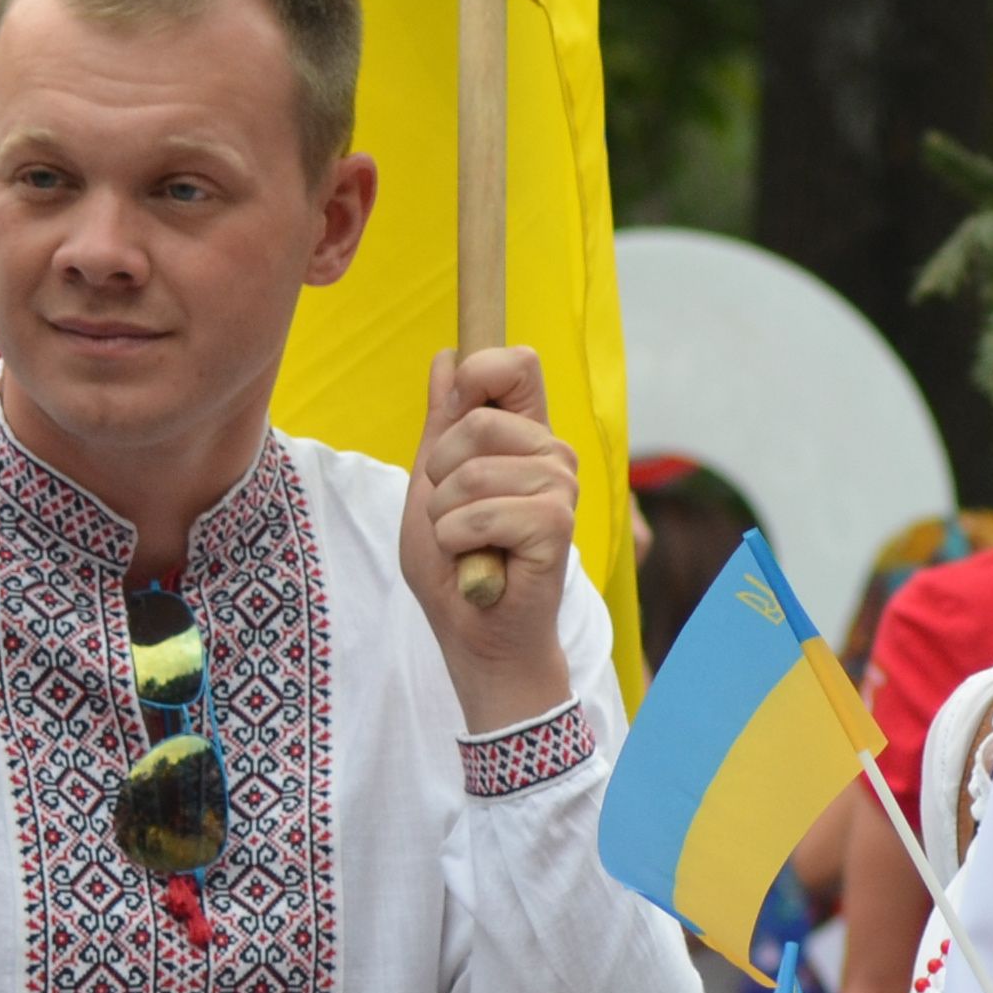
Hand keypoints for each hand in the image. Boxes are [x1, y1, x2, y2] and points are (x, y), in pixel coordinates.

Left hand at [403, 344, 577, 729]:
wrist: (476, 634)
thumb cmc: (456, 564)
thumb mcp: (433, 485)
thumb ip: (442, 424)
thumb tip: (446, 358)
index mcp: (524, 437)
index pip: (516, 364)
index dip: (478, 371)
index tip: (456, 405)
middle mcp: (551, 455)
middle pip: (477, 418)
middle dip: (440, 472)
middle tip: (454, 515)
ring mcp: (559, 488)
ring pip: (472, 470)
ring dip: (445, 517)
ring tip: (466, 543)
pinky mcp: (556, 524)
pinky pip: (482, 514)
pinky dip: (458, 543)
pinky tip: (477, 563)